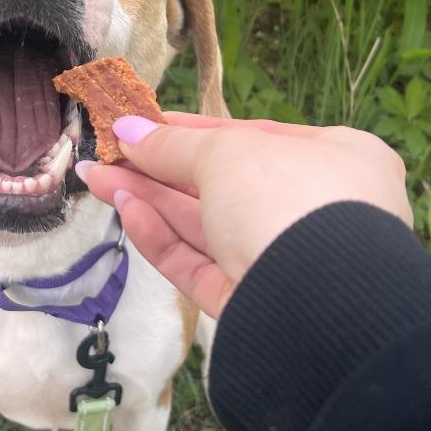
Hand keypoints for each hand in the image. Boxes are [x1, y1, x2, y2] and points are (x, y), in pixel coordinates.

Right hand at [77, 114, 411, 318]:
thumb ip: (173, 145)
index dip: (192, 130)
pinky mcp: (254, 305)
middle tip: (106, 155)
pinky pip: (202, 265)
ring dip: (150, 200)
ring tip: (96, 179)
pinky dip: (163, 238)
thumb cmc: (286, 198)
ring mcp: (283, 261)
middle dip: (158, 169)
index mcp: (334, 160)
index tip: (141, 126)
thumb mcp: (226, 153)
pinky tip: (127, 211)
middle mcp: (314, 209)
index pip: (253, 138)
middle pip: (221, 184)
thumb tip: (126, 130)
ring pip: (205, 226)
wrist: (318, 304)